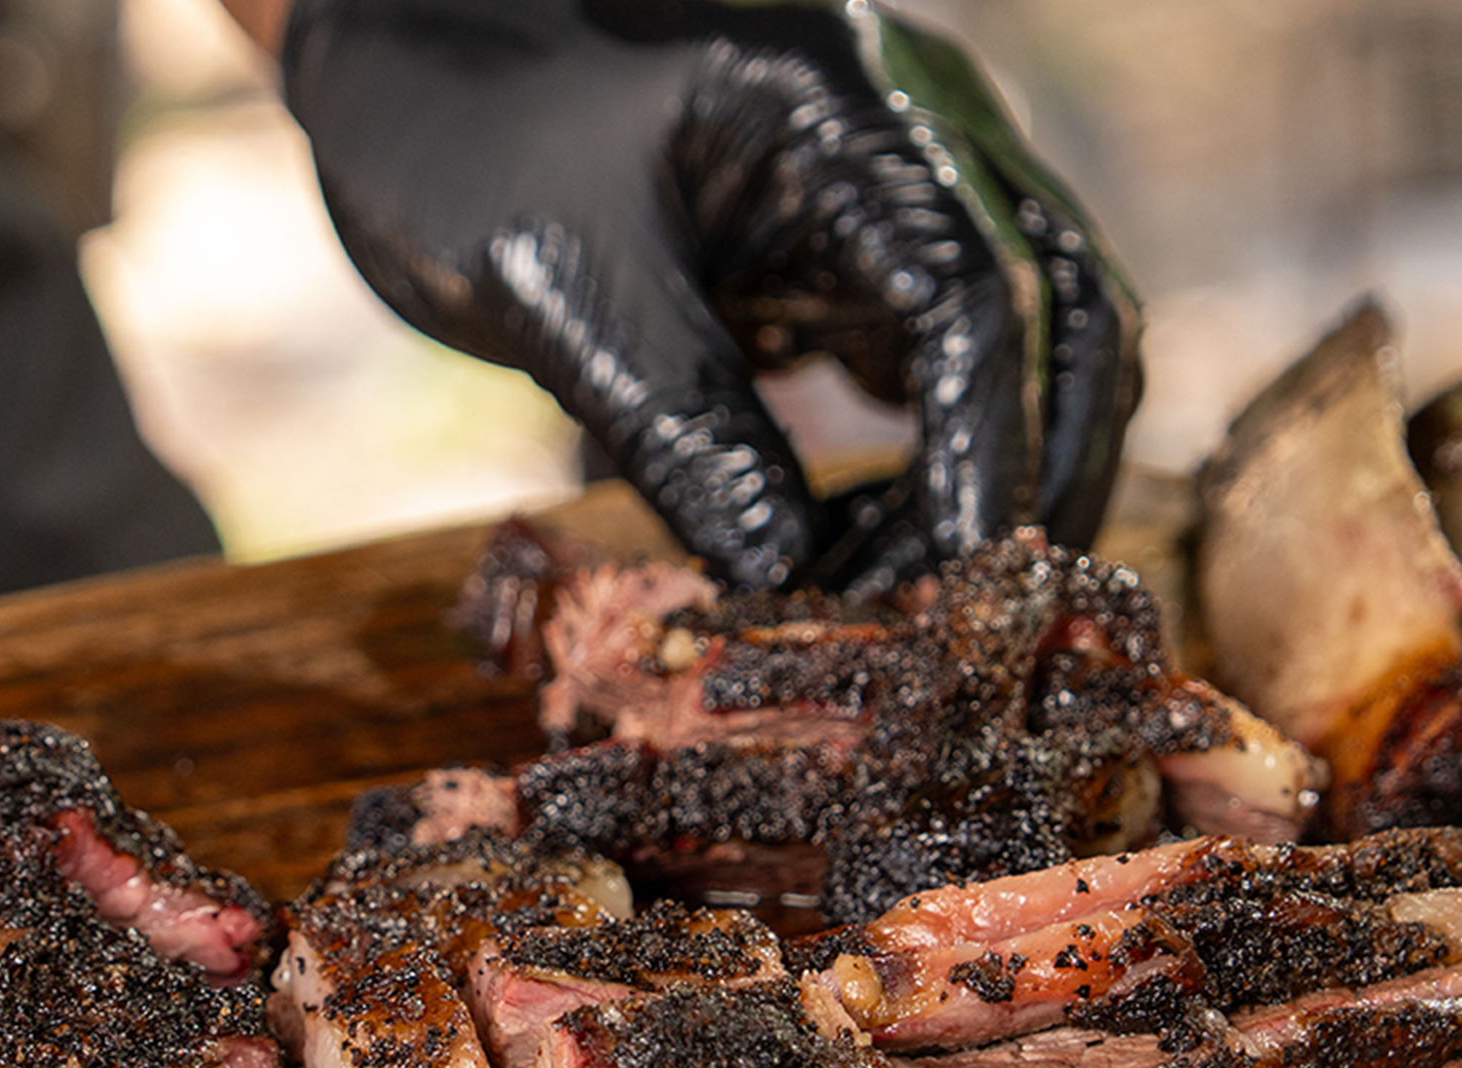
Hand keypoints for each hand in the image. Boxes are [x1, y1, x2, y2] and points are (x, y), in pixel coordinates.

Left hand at [278, 0, 1140, 591]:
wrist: (402, 45)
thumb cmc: (463, 128)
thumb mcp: (561, 290)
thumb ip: (683, 431)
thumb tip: (787, 584)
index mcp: (848, 118)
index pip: (979, 301)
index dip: (982, 460)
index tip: (956, 591)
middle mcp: (908, 136)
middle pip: (1060, 317)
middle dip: (1029, 477)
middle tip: (962, 616)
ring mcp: (893, 186)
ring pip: (1026, 344)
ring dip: (985, 478)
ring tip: (887, 597)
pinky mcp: (853, 243)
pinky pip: (945, 361)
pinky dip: (927, 462)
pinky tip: (851, 548)